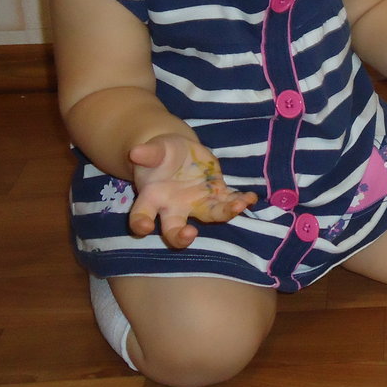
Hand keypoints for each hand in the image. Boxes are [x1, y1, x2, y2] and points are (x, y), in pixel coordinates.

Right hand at [126, 135, 257, 248]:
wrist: (177, 151)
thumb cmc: (159, 154)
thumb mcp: (154, 150)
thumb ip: (148, 153)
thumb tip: (136, 152)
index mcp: (152, 199)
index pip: (141, 216)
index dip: (141, 223)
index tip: (144, 227)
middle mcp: (174, 208)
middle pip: (174, 230)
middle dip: (181, 236)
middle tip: (190, 234)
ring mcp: (197, 204)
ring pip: (210, 216)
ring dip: (225, 213)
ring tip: (238, 206)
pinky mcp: (215, 195)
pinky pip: (229, 201)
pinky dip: (241, 201)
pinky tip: (250, 198)